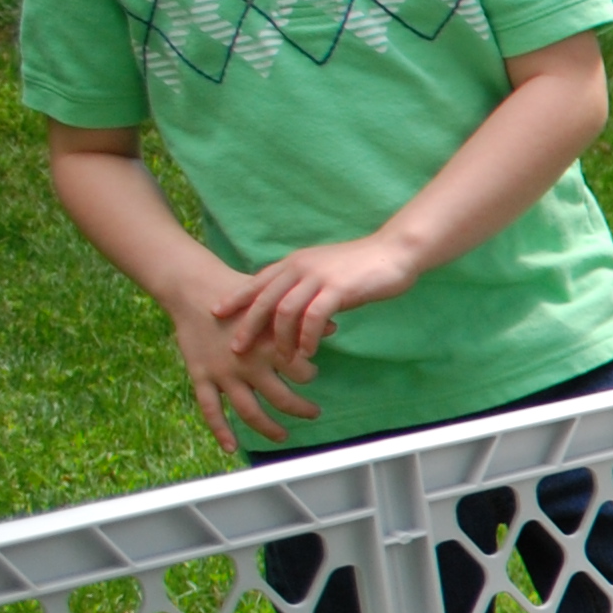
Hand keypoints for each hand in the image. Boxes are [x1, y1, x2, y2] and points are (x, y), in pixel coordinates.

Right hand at [161, 272, 323, 450]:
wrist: (193, 287)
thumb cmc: (239, 293)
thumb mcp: (273, 301)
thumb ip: (300, 318)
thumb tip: (334, 327)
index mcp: (269, 345)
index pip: (300, 371)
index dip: (309, 375)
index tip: (312, 375)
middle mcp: (248, 363)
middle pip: (280, 398)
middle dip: (300, 409)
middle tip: (313, 412)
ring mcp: (223, 373)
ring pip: (249, 411)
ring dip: (269, 428)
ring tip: (283, 436)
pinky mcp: (201, 376)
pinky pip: (211, 409)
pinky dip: (221, 431)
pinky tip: (232, 448)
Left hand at [212, 231, 424, 366]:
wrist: (395, 252)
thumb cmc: (363, 265)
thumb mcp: (326, 271)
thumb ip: (306, 285)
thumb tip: (294, 307)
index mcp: (295, 262)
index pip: (257, 281)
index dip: (235, 297)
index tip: (217, 312)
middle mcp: (301, 267)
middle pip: (264, 299)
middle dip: (248, 325)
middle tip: (237, 348)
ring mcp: (318, 277)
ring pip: (285, 311)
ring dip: (280, 339)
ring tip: (281, 359)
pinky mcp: (338, 289)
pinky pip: (313, 317)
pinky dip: (307, 337)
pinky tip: (308, 352)